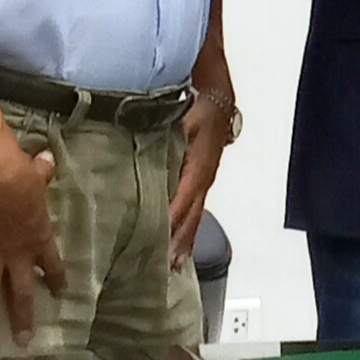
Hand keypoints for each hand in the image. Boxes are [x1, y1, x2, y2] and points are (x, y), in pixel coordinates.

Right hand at [0, 142, 66, 347]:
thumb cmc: (22, 178)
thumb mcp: (37, 176)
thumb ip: (42, 172)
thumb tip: (47, 158)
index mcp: (39, 239)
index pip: (52, 265)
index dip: (56, 279)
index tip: (60, 293)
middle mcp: (18, 255)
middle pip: (22, 293)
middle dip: (23, 319)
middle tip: (22, 344)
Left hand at [168, 89, 236, 270]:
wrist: (217, 94)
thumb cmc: (198, 103)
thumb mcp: (183, 118)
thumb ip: (166, 136)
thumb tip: (142, 152)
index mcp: (199, 167)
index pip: (183, 199)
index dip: (173, 221)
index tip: (161, 243)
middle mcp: (204, 177)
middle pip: (193, 215)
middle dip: (181, 239)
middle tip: (169, 265)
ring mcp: (205, 178)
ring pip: (196, 213)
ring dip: (186, 236)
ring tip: (176, 262)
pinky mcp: (203, 176)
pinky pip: (196, 205)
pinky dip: (189, 224)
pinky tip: (181, 235)